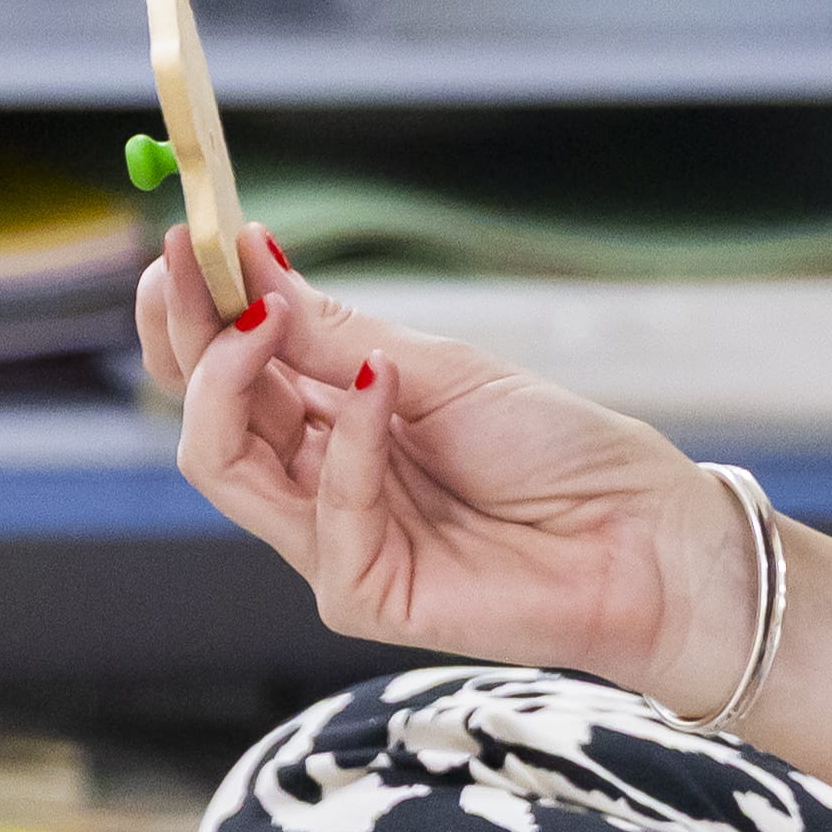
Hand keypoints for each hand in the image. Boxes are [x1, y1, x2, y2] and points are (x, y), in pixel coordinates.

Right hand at [138, 236, 752, 704]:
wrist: (647, 536)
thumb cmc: (560, 452)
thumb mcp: (441, 367)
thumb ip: (336, 334)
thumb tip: (250, 258)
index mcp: (336, 423)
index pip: (230, 372)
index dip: (194, 309)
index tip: (184, 236)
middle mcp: (320, 482)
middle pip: (206, 417)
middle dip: (187, 333)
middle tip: (187, 261)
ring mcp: (334, 543)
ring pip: (222, 465)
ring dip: (235, 374)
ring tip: (266, 313)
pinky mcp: (363, 594)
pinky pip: (320, 513)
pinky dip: (348, 439)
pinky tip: (384, 384)